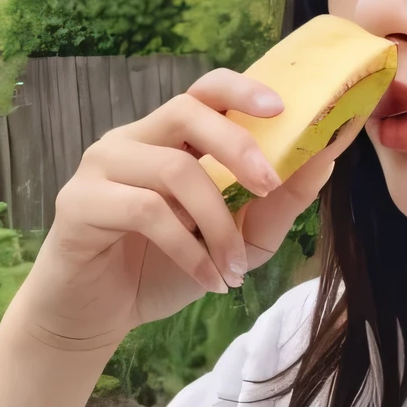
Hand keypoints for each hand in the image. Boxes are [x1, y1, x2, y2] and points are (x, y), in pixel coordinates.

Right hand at [2, 67, 365, 353]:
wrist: (98, 316)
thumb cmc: (164, 268)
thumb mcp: (238, 240)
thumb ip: (278, 204)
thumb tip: (326, 160)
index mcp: (169, 139)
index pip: (203, 91)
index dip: (241, 91)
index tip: (281, 108)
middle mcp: (132, 140)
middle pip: (187, 112)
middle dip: (238, 148)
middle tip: (269, 187)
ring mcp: (101, 166)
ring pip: (175, 169)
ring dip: (218, 225)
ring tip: (234, 269)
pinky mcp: (80, 202)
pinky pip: (147, 212)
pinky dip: (190, 250)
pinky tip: (209, 280)